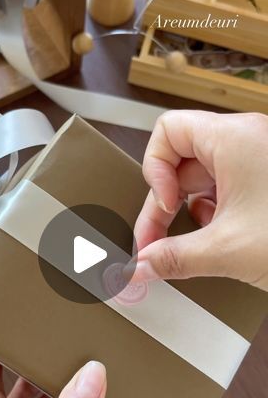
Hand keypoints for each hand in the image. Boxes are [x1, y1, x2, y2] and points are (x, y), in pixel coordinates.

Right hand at [128, 111, 267, 290]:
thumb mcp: (228, 250)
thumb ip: (174, 258)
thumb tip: (142, 266)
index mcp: (234, 139)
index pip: (168, 131)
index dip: (154, 168)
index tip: (163, 206)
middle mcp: (246, 142)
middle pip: (181, 161)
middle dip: (163, 205)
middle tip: (154, 243)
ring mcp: (258, 161)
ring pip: (202, 179)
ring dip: (188, 213)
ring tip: (193, 243)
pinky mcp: (266, 182)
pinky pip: (226, 190)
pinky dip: (213, 215)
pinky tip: (218, 239)